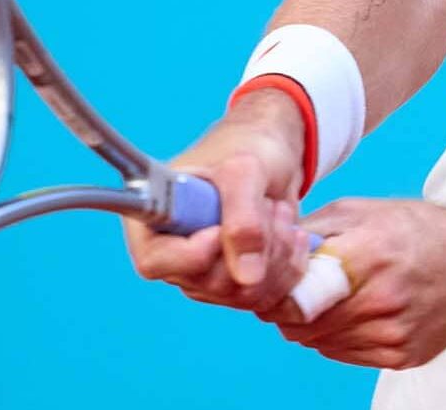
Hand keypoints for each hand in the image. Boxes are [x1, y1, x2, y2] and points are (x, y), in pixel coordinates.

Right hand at [123, 88, 309, 312]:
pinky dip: (289, 265)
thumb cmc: (246, 148)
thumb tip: (246, 278)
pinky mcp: (239, 284)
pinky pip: (268, 297)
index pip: (155, 262)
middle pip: (208, 284)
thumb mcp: (245, 170)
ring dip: (276, 252)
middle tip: (266, 205)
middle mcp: (175, 255)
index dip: (192, 255)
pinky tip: (290, 233)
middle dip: (251, 246)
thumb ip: (242, 217)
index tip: (221, 229)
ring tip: (278, 212)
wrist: (272, 154)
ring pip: (243, 293)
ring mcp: (206, 275)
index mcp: (155, 219)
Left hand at [272, 199, 445, 368]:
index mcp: (371, 252)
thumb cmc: (426, 233)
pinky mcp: (397, 356)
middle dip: (285, 305)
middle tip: (292, 286)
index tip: (271, 277)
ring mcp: (390, 333)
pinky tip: (350, 311)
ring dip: (308, 321)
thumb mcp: (369, 210)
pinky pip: (340, 353)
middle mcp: (381, 298)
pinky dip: (333, 335)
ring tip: (326, 296)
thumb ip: (316, 230)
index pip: (294, 289)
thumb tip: (269, 246)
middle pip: (299, 321)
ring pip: (316, 340)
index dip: (272, 286)